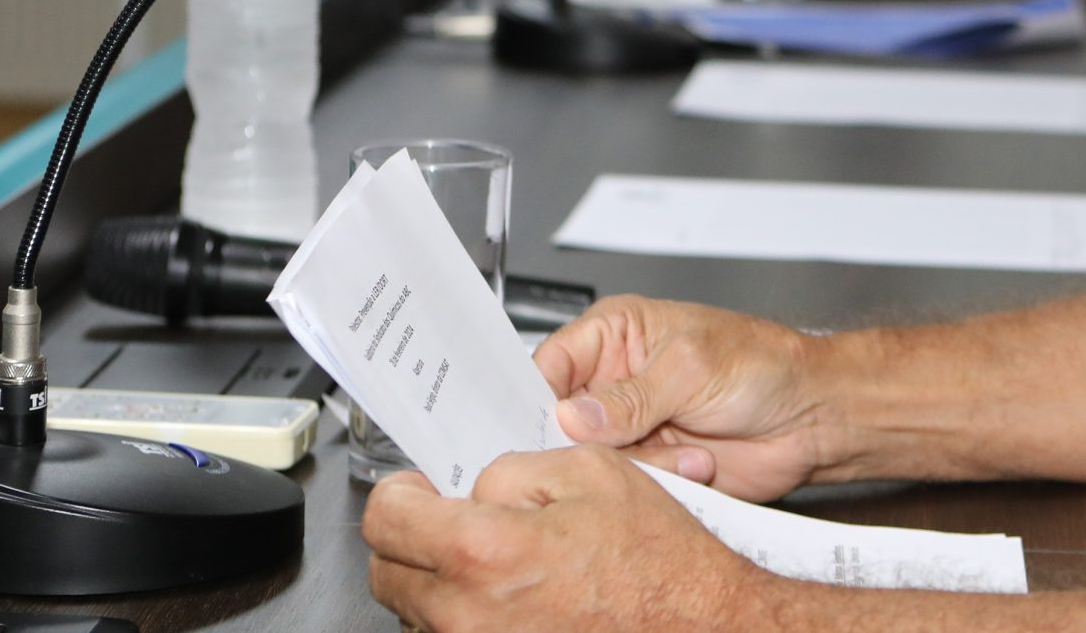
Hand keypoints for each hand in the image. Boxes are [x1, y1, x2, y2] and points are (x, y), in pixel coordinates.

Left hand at [363, 447, 768, 632]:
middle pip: (388, 572)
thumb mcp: (591, 471)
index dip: (401, 491)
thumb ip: (513, 469)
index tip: (419, 488)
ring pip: (417, 612)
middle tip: (454, 520)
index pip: (386, 518)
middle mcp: (469, 615)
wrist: (700, 626)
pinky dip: (470, 615)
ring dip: (440, 580)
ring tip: (499, 561)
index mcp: (484, 552)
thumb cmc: (658, 560)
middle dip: (412, 539)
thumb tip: (474, 487)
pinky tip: (515, 596)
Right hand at [535, 295, 835, 501]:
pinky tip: (699, 462)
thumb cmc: (765, 365)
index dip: (535, 399)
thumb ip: (628, 396)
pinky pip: (629, 488)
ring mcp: (632, 429)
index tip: (545, 427)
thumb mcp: (691, 367)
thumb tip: (571, 416)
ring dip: (640, 464)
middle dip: (589, 442)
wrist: (812, 417)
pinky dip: (664, 482)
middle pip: (559, 424)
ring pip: (593, 463)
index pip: (547, 366)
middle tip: (619, 444)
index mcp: (615, 335)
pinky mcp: (652, 468)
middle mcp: (616, 383)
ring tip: (688, 444)